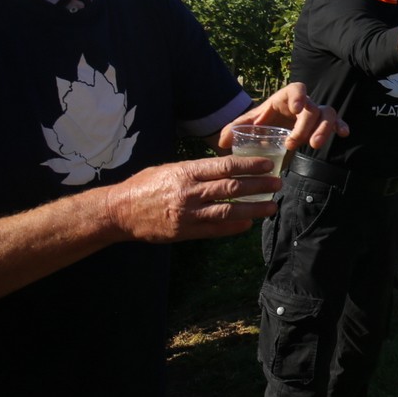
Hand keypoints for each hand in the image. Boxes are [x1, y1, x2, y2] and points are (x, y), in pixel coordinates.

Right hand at [102, 155, 279, 242]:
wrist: (119, 211)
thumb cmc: (146, 185)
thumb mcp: (170, 168)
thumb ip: (196, 169)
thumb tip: (226, 167)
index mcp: (186, 171)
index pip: (225, 166)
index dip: (250, 165)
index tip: (268, 164)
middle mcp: (189, 192)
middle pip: (232, 188)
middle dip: (259, 186)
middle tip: (278, 184)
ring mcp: (187, 214)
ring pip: (227, 211)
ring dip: (253, 209)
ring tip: (271, 206)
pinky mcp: (184, 232)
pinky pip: (214, 231)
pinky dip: (233, 228)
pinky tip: (248, 225)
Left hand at [225, 82, 345, 151]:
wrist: (269, 130)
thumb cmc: (260, 124)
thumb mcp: (247, 125)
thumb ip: (234, 129)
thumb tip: (223, 141)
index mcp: (284, 98)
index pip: (296, 89)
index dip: (299, 96)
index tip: (297, 109)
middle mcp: (303, 104)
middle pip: (313, 107)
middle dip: (305, 126)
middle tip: (292, 143)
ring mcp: (315, 114)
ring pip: (328, 113)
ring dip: (324, 129)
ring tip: (315, 145)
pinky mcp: (322, 125)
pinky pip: (336, 122)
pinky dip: (341, 126)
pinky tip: (344, 134)